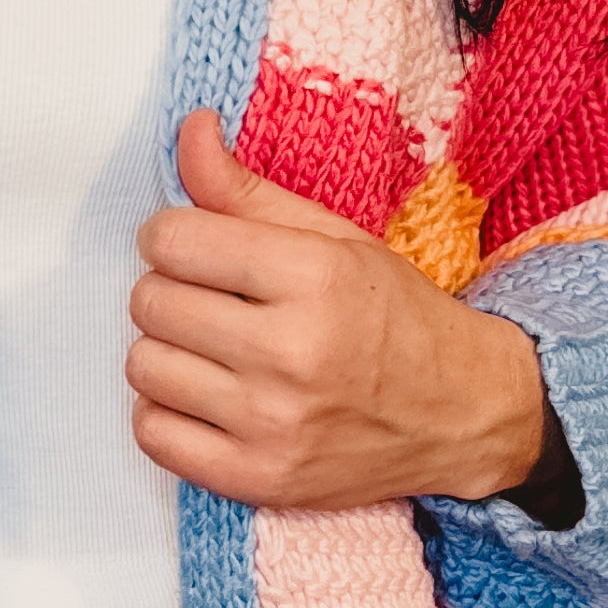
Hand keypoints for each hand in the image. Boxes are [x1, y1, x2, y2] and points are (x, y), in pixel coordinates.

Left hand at [128, 109, 572, 514]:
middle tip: (212, 299)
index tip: (196, 247)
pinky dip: (165, 413)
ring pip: (144, 367)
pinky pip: (152, 435)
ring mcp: (274, 424)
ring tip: (212, 349)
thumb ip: (248, 190)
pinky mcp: (259, 479)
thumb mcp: (334, 238)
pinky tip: (206, 397)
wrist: (463, 413)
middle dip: (170, 291)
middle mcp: (292, 353)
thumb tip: (190, 129)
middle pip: (151, 303)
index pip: (173, 240)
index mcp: (315, 277)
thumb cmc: (395, 317)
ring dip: (167, 352)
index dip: (172, 236)